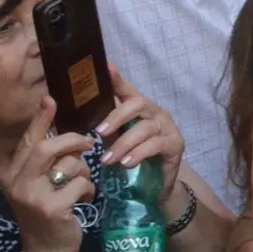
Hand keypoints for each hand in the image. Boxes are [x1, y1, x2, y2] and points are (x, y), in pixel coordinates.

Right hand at [3, 98, 92, 251]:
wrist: (47, 251)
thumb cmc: (47, 212)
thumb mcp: (40, 184)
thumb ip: (46, 161)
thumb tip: (66, 132)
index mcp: (11, 174)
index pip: (28, 141)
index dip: (40, 120)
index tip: (51, 98)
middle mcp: (16, 184)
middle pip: (47, 148)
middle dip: (73, 141)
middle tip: (89, 143)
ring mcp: (32, 197)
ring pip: (69, 165)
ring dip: (83, 173)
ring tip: (81, 186)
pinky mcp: (52, 208)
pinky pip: (80, 184)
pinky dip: (88, 190)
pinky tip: (83, 201)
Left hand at [96, 65, 185, 193]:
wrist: (155, 184)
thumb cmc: (132, 158)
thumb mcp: (115, 140)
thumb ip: (103, 127)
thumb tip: (77, 116)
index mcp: (138, 109)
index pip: (127, 90)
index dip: (117, 79)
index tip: (106, 67)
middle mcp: (154, 113)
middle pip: (137, 103)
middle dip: (116, 117)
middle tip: (99, 133)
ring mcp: (167, 127)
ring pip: (144, 127)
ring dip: (123, 144)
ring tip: (107, 160)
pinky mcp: (175, 143)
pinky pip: (155, 144)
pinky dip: (139, 153)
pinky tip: (126, 164)